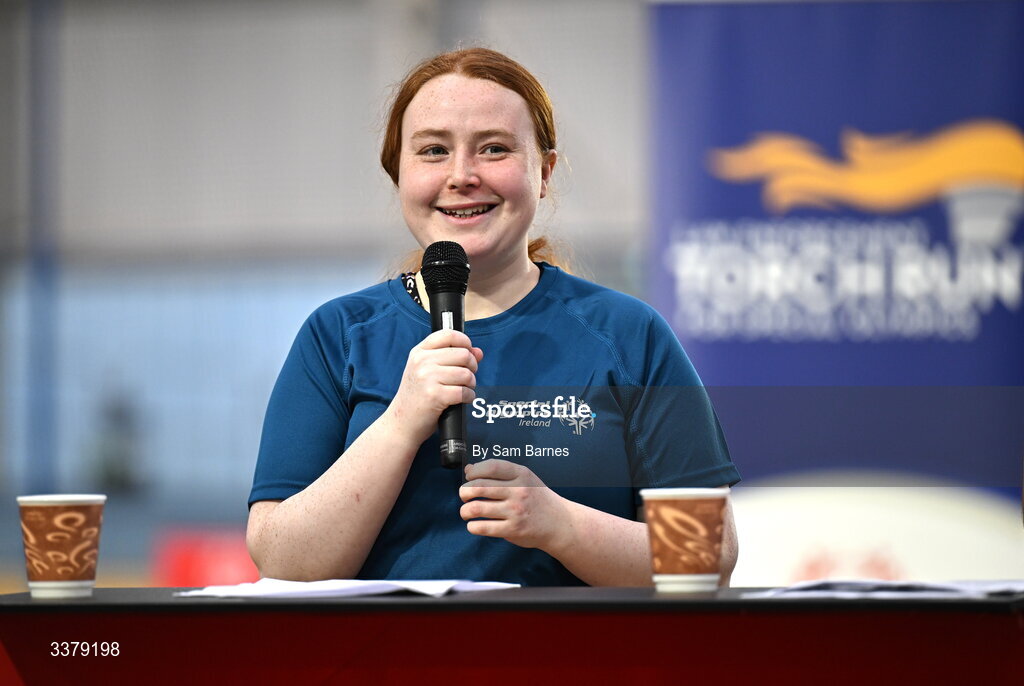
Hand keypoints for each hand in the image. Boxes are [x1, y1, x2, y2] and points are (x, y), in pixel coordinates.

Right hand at [385, 329, 482, 444]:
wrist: (402, 422)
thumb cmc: (418, 396)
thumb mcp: (428, 371)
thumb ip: (452, 358)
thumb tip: (478, 352)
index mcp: (419, 352)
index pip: (448, 334)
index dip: (464, 342)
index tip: (468, 352)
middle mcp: (422, 362)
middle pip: (463, 354)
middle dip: (472, 367)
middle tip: (467, 377)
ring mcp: (427, 378)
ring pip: (466, 374)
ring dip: (471, 384)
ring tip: (464, 389)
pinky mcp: (435, 396)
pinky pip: (464, 392)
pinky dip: (469, 397)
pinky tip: (463, 399)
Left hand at [459, 460, 568, 550]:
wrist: (558, 523)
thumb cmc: (538, 499)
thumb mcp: (525, 478)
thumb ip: (500, 473)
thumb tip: (469, 470)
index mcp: (521, 475)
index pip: (491, 466)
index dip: (474, 471)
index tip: (469, 477)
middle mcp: (518, 491)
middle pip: (478, 487)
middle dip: (464, 492)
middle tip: (464, 496)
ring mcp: (515, 511)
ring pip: (476, 508)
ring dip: (465, 511)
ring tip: (466, 512)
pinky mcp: (512, 530)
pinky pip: (483, 527)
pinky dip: (472, 527)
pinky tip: (474, 525)